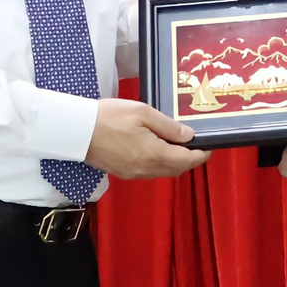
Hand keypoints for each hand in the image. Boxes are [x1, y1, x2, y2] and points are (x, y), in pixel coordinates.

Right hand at [84, 98, 211, 179]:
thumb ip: (168, 126)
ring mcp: (134, 173)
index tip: (209, 147)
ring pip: (163, 172)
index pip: (186, 160)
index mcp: (154, 153)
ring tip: (178, 145)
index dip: (201, 155)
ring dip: (174, 162)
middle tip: (196, 145)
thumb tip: (189, 135)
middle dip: (190, 159)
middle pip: (177, 169)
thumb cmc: (109, 116)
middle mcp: (146, 169)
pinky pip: (149, 172)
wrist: (77, 131)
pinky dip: (159, 164)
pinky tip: (157, 150)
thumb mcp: (143, 113)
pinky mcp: (123, 173)